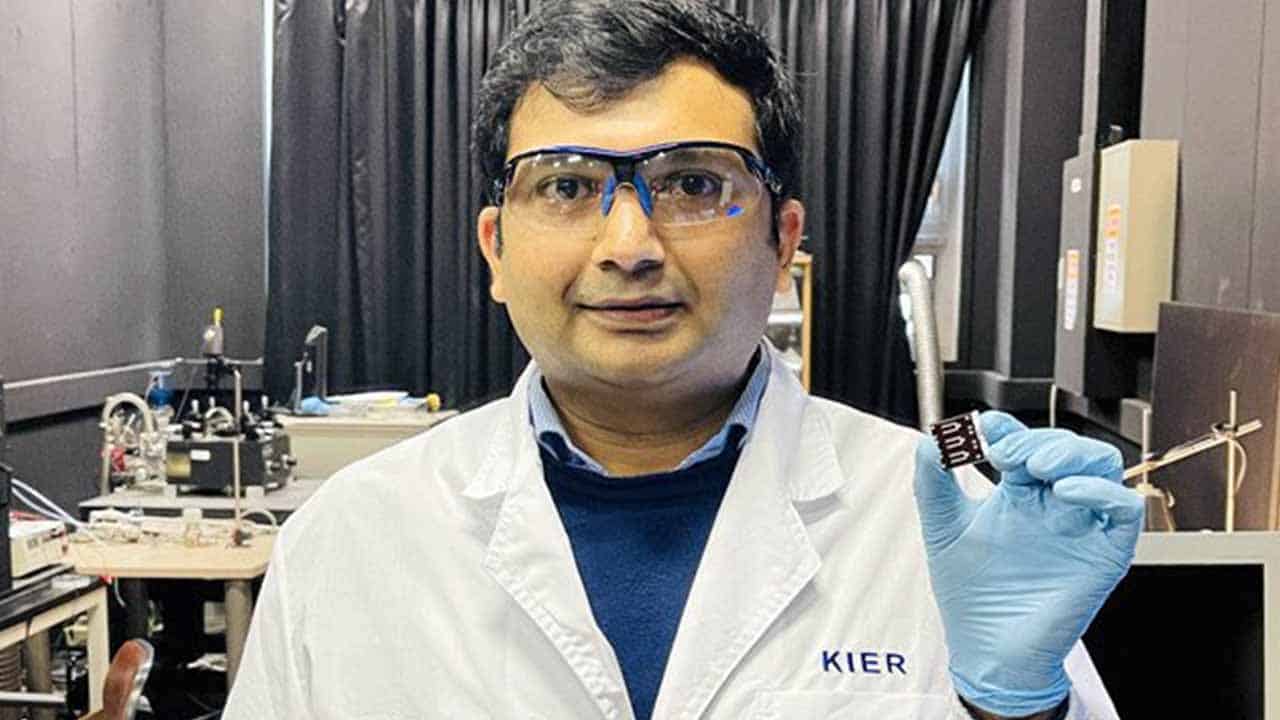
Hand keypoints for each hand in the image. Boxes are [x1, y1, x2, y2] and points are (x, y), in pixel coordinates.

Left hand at [913, 411, 1143, 716]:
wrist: (988, 650)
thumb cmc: (971, 595)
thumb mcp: (943, 528)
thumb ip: (933, 481)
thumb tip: (932, 437)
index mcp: (1017, 494)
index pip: (1024, 442)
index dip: (1008, 427)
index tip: (984, 428)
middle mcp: (1052, 504)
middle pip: (1065, 447)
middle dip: (1036, 438)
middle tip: (1005, 453)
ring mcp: (1081, 526)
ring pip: (1101, 466)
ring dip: (1071, 454)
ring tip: (1035, 466)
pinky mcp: (1104, 553)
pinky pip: (1124, 510)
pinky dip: (1102, 491)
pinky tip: (1065, 492)